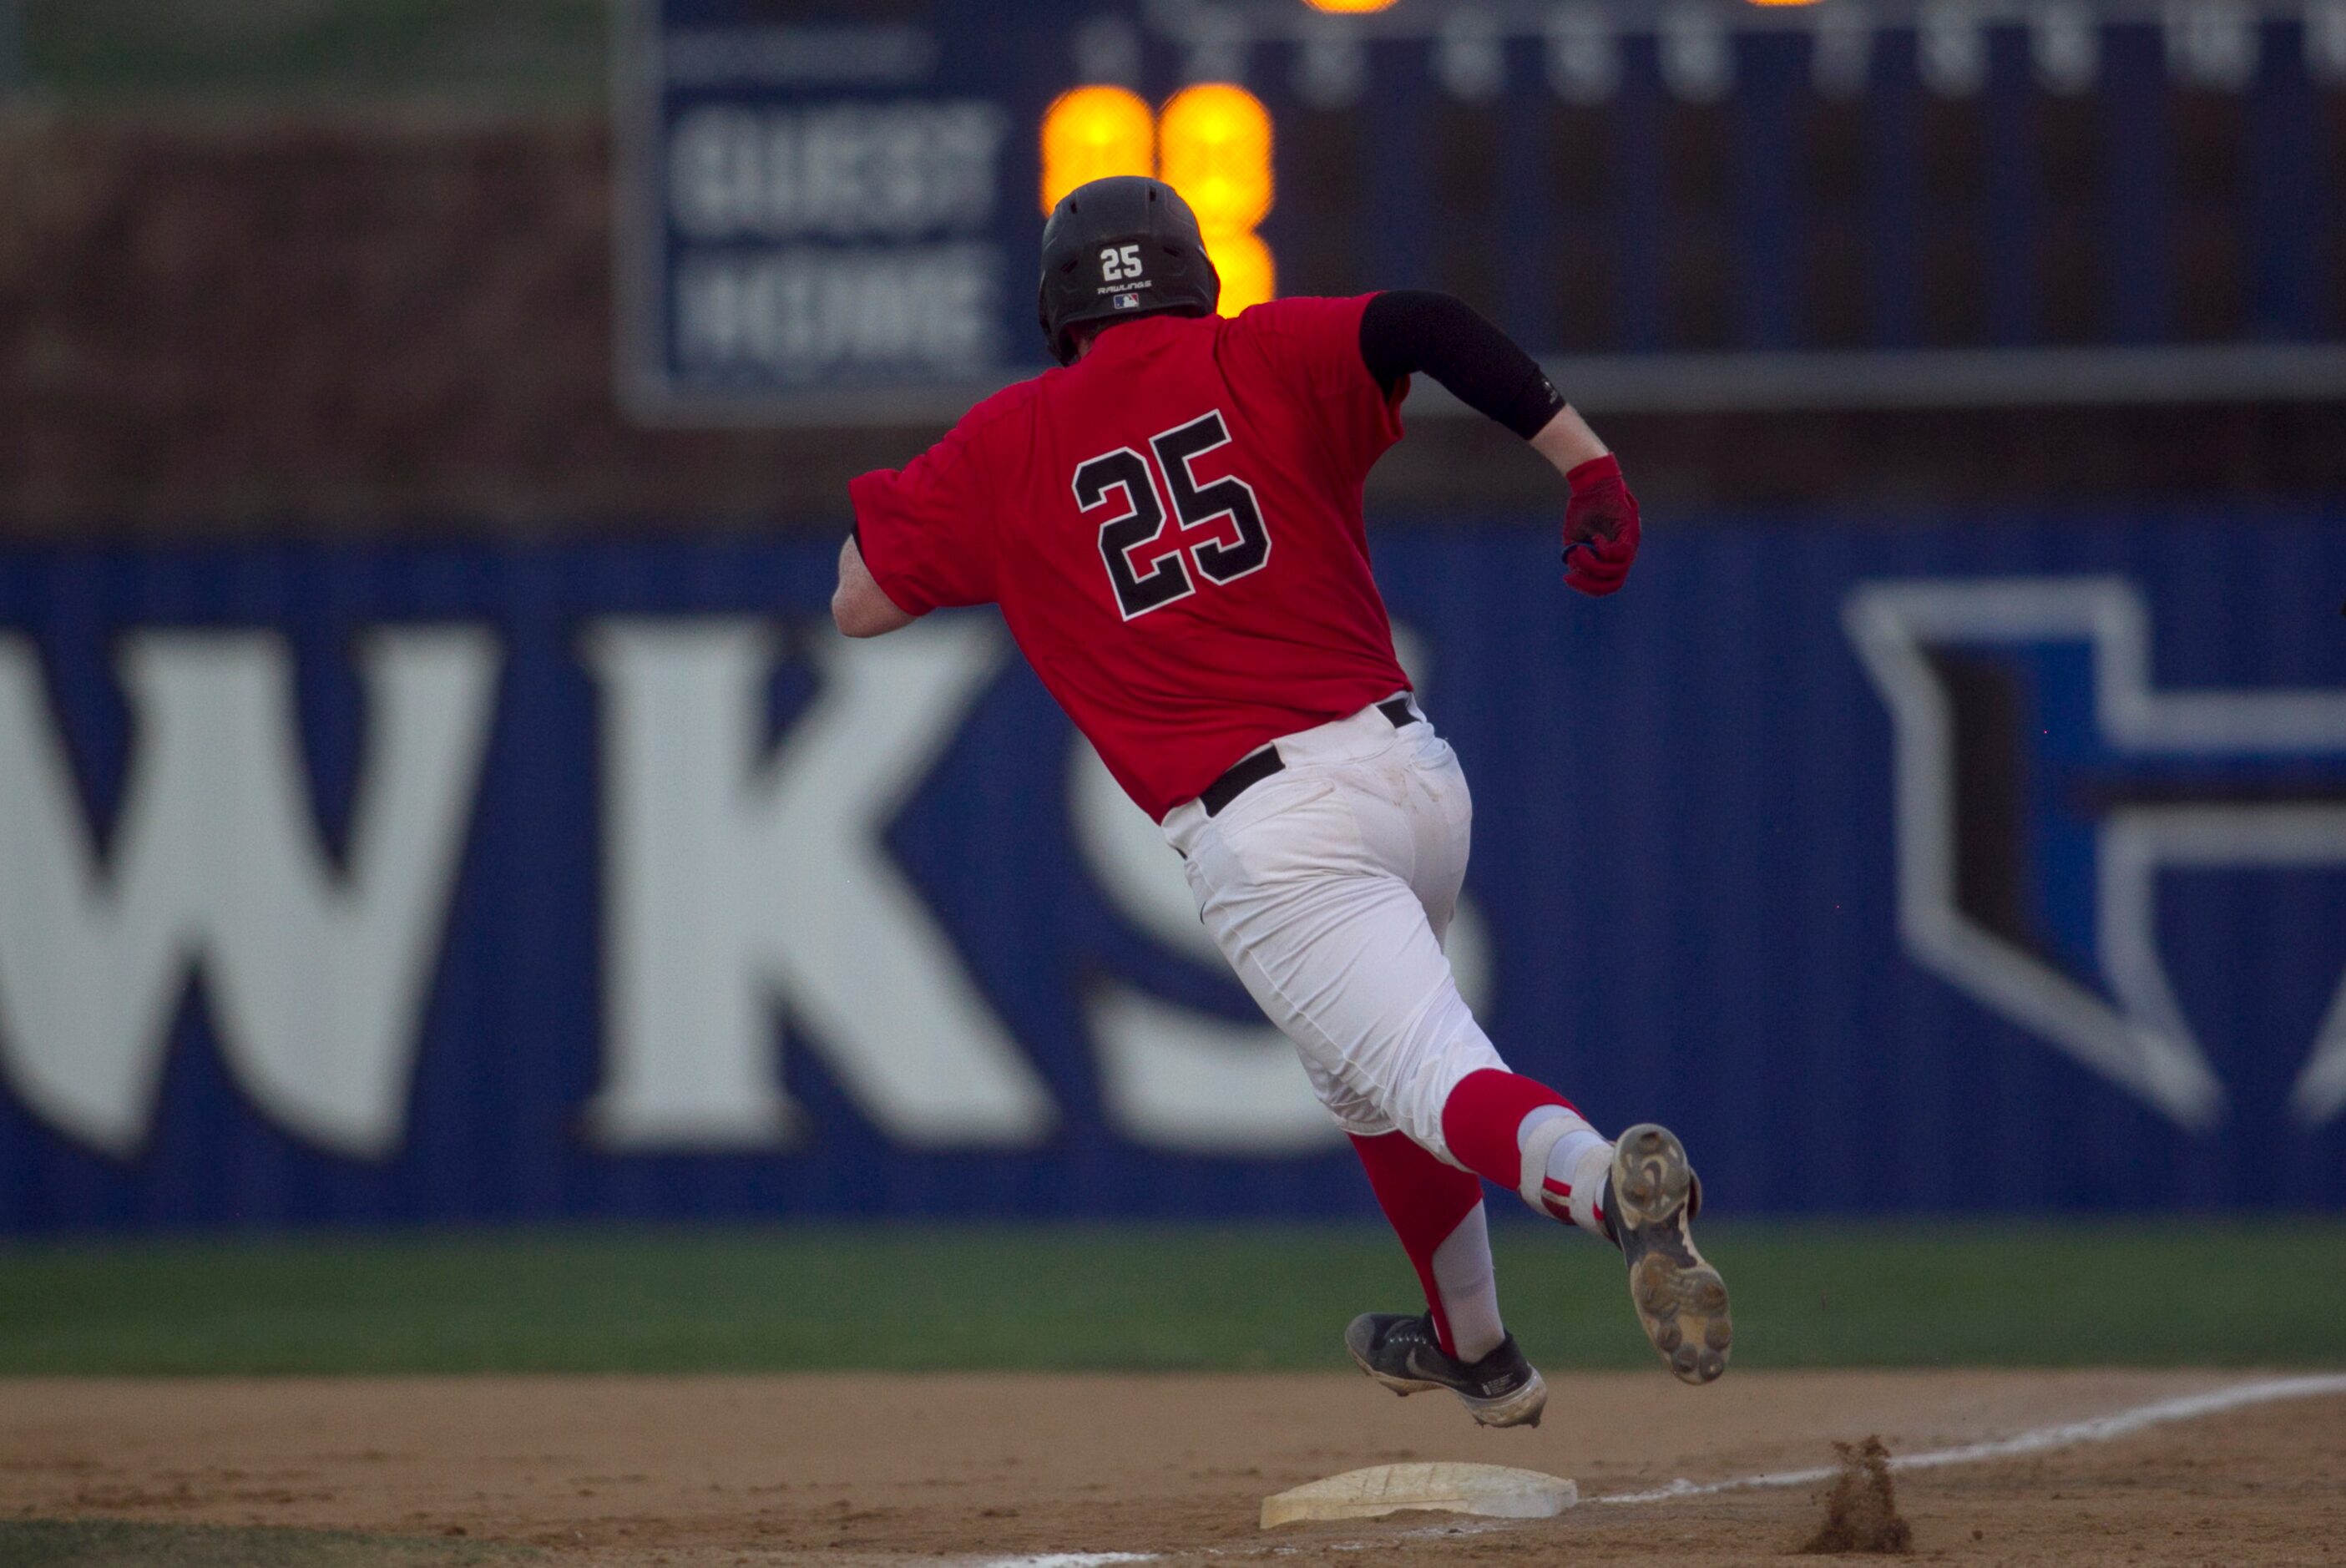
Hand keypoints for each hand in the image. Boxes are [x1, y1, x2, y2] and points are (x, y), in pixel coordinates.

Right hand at [1560, 454, 1639, 596]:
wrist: (1590, 483)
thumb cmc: (1583, 508)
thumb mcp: (1575, 537)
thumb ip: (1578, 556)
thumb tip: (1577, 572)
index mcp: (1613, 555)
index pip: (1607, 582)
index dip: (1588, 586)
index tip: (1568, 578)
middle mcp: (1625, 551)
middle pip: (1614, 582)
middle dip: (1590, 583)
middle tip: (1571, 575)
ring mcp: (1630, 541)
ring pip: (1617, 569)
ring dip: (1594, 565)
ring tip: (1582, 550)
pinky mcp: (1632, 529)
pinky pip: (1621, 552)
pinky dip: (1605, 550)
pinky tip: (1595, 538)